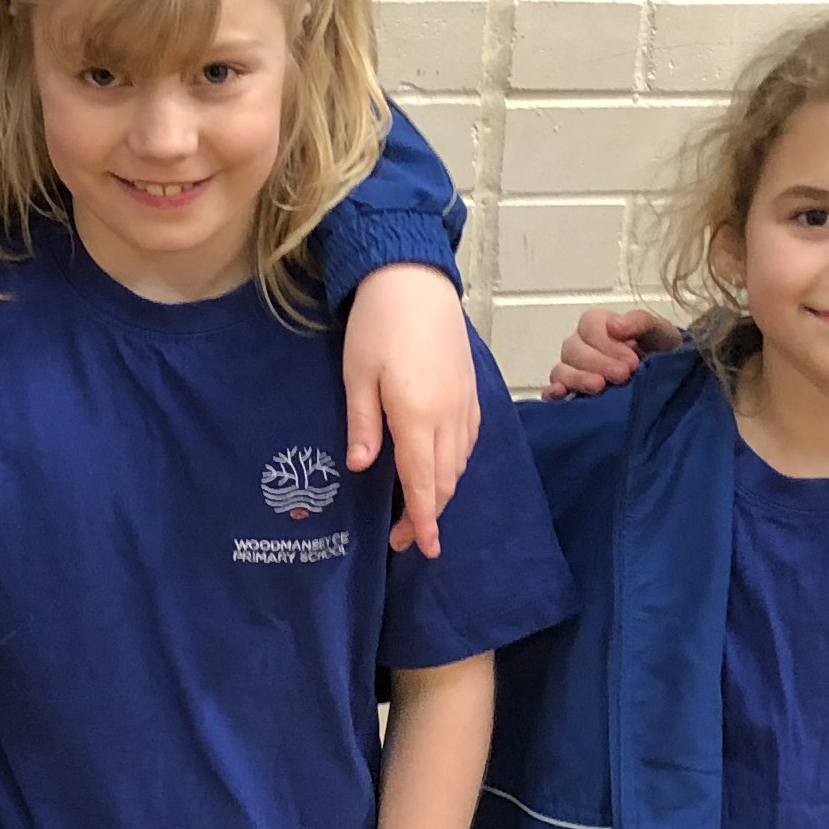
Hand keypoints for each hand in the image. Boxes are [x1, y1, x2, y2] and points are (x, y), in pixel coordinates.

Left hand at [342, 261, 476, 558]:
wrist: (414, 279)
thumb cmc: (376, 325)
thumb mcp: (357, 375)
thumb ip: (363, 425)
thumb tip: (360, 468)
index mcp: (417, 416)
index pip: (423, 482)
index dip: (422, 520)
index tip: (421, 549)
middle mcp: (449, 416)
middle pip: (446, 479)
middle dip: (430, 513)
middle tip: (407, 538)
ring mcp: (465, 403)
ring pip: (461, 462)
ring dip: (445, 490)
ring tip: (424, 507)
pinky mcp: (471, 390)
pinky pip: (469, 440)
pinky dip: (458, 463)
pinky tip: (444, 467)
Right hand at [547, 306, 675, 399]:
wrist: (667, 378)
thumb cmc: (660, 349)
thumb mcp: (659, 331)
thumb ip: (640, 321)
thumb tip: (615, 326)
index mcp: (598, 324)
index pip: (589, 326)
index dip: (607, 343)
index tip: (632, 361)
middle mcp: (581, 345)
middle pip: (573, 349)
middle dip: (597, 362)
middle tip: (622, 375)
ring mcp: (573, 369)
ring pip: (561, 369)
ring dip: (577, 377)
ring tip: (598, 387)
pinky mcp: (570, 391)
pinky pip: (553, 389)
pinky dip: (554, 392)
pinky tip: (561, 394)